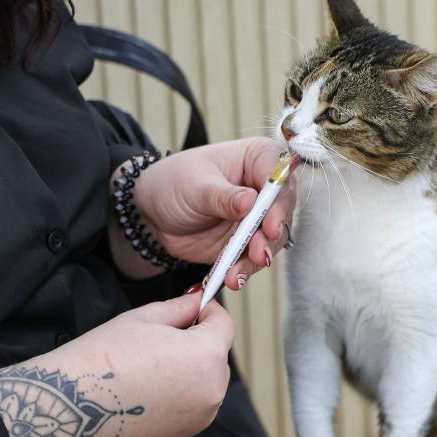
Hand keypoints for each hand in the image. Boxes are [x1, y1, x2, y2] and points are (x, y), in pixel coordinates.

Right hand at [0, 293, 235, 436]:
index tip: (193, 308)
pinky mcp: (186, 433)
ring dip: (193, 369)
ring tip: (154, 364)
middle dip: (199, 341)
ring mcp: (202, 415)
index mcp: (206, 355)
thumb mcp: (145, 318)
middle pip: (218, 354)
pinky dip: (184, 393)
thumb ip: (181, 307)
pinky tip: (152, 387)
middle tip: (165, 336)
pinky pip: (196, 404)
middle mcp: (212, 388)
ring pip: (209, 381)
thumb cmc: (104, 357)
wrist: (73, 406)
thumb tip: (198, 300)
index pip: (224, 324)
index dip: (208, 311)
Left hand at [112, 138, 296, 285]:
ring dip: (258, 256)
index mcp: (256, 158)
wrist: (154, 213)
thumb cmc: (174, 183)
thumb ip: (223, 196)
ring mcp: (258, 216)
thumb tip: (250, 202)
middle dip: (271, 234)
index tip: (271, 223)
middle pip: (282, 210)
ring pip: (272, 238)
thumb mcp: (196, 186)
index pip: (279, 175)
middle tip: (258, 252)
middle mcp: (264, 187)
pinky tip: (233, 277)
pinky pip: (254, 257)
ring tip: (238, 270)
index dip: (278, 200)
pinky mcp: (249, 240)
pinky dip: (245, 269)